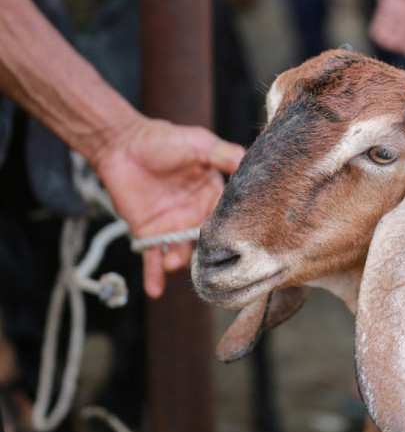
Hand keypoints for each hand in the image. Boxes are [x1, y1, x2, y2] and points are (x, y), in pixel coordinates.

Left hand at [94, 118, 244, 297]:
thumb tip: (254, 163)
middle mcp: (196, 216)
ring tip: (173, 261)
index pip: (228, 220)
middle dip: (209, 256)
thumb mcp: (201, 144)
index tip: (239, 239)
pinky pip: (152, 259)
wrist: (122, 143)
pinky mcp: (148, 234)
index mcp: (213, 197)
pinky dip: (154, 276)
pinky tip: (155, 291)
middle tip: (207, 260)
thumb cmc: (164, 140)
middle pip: (208, 244)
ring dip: (180, 263)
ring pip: (182, 254)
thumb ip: (226, 155)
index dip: (234, 230)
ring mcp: (173, 227)